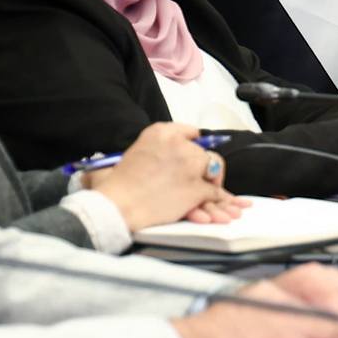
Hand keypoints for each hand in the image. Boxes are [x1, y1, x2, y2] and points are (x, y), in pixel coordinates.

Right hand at [88, 123, 232, 231]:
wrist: (117, 206)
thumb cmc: (118, 184)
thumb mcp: (134, 152)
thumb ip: (155, 147)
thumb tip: (172, 152)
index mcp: (161, 132)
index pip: (190, 132)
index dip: (193, 145)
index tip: (194, 152)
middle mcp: (179, 145)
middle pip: (204, 152)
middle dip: (204, 164)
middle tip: (202, 176)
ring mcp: (191, 166)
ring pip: (214, 168)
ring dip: (215, 181)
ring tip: (213, 190)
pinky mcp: (197, 188)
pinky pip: (215, 192)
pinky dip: (219, 199)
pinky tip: (220, 205)